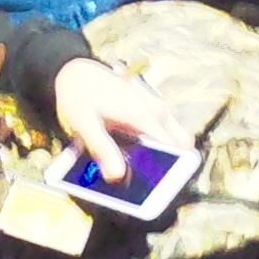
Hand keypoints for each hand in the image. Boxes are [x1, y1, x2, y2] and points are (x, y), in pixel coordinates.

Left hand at [52, 55, 184, 184]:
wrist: (76, 71)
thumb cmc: (79, 96)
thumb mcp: (84, 123)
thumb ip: (101, 148)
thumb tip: (117, 176)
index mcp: (143, 115)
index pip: (175, 148)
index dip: (174, 170)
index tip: (162, 187)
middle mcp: (157, 110)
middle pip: (182, 145)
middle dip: (173, 164)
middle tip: (150, 182)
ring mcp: (156, 108)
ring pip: (176, 138)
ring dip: (166, 154)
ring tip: (139, 168)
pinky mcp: (151, 109)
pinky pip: (164, 131)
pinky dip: (157, 144)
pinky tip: (133, 152)